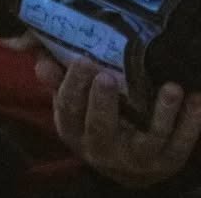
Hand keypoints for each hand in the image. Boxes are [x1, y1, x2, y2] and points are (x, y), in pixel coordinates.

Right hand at [39, 55, 200, 188]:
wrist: (125, 166)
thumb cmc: (94, 119)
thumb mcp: (72, 103)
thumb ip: (58, 79)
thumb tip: (40, 59)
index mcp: (74, 130)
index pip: (68, 110)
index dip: (73, 86)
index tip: (83, 59)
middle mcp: (102, 149)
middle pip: (101, 128)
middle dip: (104, 103)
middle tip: (107, 76)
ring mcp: (137, 159)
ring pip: (149, 141)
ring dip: (162, 114)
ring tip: (172, 88)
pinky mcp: (166, 162)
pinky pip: (181, 145)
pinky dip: (191, 124)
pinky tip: (196, 99)